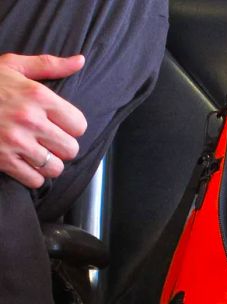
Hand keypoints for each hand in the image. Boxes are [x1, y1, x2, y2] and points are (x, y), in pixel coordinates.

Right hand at [0, 53, 86, 188]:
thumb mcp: (13, 66)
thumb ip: (49, 65)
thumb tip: (80, 61)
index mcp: (38, 96)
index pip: (79, 125)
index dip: (71, 127)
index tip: (60, 125)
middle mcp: (30, 120)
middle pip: (71, 149)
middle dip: (62, 147)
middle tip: (49, 142)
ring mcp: (16, 142)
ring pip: (55, 168)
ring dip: (49, 164)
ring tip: (38, 154)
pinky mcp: (2, 160)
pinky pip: (35, 180)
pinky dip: (33, 177)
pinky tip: (26, 165)